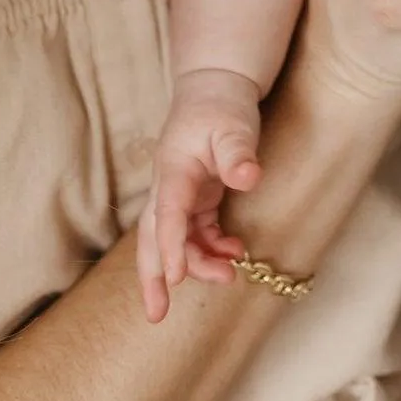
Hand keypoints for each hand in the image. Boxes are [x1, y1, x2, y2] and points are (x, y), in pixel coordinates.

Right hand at [137, 68, 261, 323]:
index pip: (167, 213)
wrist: (216, 86)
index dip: (171, 246)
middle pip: (152, 237)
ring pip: (176, 240)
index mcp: (173, 169)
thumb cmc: (222, 104)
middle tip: (157, 315)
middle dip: (153, 276)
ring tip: (229, 276)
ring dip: (195, 264)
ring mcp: (181, 194)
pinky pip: (196, 233)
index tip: (176, 277)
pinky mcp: (196, 198)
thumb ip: (238, 152)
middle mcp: (170, 186)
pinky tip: (234, 252)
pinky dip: (211, 248)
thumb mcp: (233, 124)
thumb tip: (248, 178)